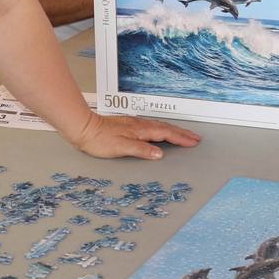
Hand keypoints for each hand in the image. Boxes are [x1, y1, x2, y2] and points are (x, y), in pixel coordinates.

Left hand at [70, 112, 200, 160]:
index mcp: (141, 130)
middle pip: (166, 128)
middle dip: (182, 133)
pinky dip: (162, 130)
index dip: (181, 138)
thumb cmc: (99, 139)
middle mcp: (140, 125)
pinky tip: (161, 132)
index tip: (193, 142)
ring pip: (160, 126)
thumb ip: (141, 149)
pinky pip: (152, 127)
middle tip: (195, 138)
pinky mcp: (129, 126)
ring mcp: (135, 124)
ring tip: (184, 135)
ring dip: (174, 131)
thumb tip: (159, 153)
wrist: (83, 128)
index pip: (166, 134)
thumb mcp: (121, 147)